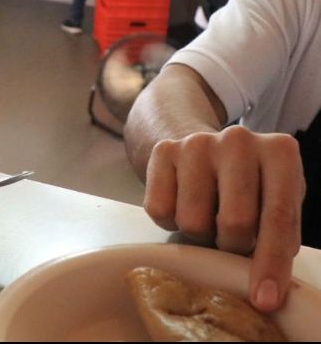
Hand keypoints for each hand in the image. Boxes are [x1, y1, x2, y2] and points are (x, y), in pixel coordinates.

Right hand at [144, 125, 304, 311]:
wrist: (202, 147)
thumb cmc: (248, 184)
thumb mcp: (275, 200)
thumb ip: (279, 234)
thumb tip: (267, 290)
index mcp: (279, 151)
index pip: (278, 216)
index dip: (271, 263)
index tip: (265, 299)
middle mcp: (239, 140)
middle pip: (235, 222)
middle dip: (232, 245)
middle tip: (231, 237)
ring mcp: (197, 142)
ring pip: (193, 220)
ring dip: (200, 233)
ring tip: (207, 215)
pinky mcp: (163, 150)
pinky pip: (160, 210)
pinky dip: (170, 220)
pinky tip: (182, 202)